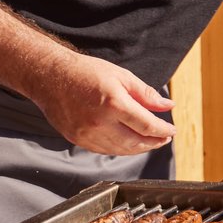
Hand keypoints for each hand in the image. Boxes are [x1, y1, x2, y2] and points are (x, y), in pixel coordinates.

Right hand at [32, 52, 175, 156]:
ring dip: (138, 149)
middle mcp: (100, 123)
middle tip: (164, 138)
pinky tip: (128, 143)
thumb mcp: (122, 76)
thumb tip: (168, 106)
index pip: (147, 126)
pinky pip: (104, 150)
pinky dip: (120, 149)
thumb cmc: (86, 72)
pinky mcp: (77, 140)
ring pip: (120, 150)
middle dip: (154, 143)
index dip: (163, 131)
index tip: (171, 131)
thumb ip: (146, 94)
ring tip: (150, 141)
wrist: (50, 77)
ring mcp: (87, 134)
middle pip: (136, 143)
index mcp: (114, 104)